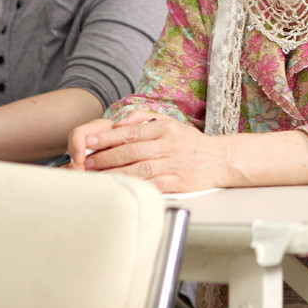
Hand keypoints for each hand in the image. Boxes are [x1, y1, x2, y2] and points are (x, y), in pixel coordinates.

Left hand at [68, 110, 227, 192]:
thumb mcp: (171, 122)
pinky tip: (122, 188)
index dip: (107, 137)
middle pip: (132, 151)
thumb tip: (120, 122)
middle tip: (87, 162)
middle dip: (106, 157)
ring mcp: (174, 164)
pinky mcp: (179, 182)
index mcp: (165, 129)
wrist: (220, 160)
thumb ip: (144, 119)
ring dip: (116, 173)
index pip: (131, 132)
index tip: (89, 142)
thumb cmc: (190, 142)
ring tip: (98, 176)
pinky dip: (136, 186)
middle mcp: (169, 145)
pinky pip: (153, 185)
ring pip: (139, 169)